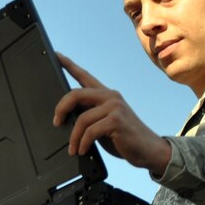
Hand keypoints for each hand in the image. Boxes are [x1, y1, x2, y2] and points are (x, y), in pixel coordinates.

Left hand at [54, 53, 171, 176]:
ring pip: (82, 118)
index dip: (68, 64)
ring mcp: (115, 107)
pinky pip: (90, 131)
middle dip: (61, 109)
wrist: (149, 150)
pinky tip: (82, 150)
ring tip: (73, 149)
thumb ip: (89, 114)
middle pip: (75, 94)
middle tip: (56, 123)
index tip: (55, 55)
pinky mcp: (116, 120)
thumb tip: (64, 116)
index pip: (84, 75)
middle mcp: (110, 96)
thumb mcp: (103, 122)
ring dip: (74, 137)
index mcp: (106, 94)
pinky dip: (83, 143)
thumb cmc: (123, 138)